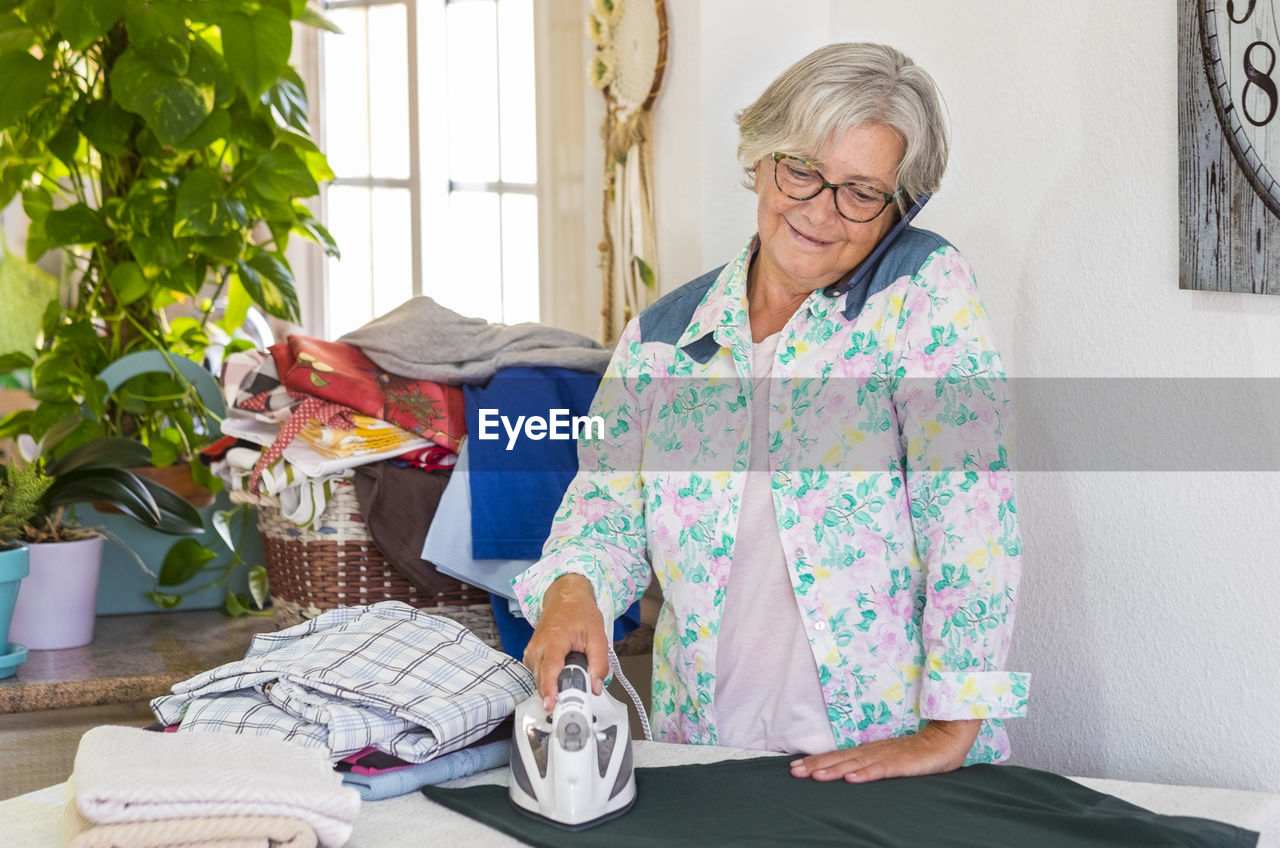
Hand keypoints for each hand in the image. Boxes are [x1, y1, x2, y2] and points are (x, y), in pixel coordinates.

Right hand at [521, 574, 609, 711]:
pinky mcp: (531, 654)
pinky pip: (536, 674)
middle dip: (553, 695)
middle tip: (568, 708)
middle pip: (541, 678)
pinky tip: (559, 677)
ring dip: (551, 687)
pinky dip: (546, 680)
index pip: (550, 668)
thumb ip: (599, 663)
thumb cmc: (580, 614)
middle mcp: (539, 645)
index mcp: (555, 639)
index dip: (550, 688)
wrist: (566, 598)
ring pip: (537, 678)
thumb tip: (596, 687)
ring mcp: (532, 650)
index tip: (551, 704)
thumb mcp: (598, 636)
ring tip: (568, 689)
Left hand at [789, 719, 980, 782]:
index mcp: (871, 750)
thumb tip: (849, 771)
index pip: (839, 756)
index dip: (818, 761)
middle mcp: (875, 751)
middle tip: (794, 772)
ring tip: (815, 776)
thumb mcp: (891, 758)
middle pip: (841, 758)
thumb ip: (872, 763)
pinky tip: (852, 778)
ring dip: (834, 770)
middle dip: (817, 765)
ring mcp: (889, 756)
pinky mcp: (904, 763)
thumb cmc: (920, 751)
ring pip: (856, 763)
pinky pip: (883, 769)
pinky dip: (866, 774)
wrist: (948, 737)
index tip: (796, 766)